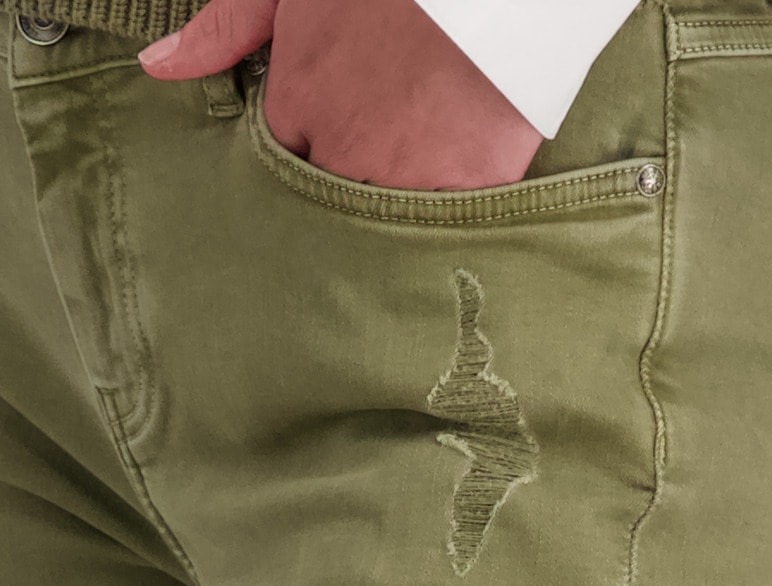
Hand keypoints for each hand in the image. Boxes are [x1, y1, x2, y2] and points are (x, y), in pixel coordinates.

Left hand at [137, 0, 544, 190]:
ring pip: (383, 228)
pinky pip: (446, 226)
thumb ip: (224, 29)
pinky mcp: (472, 188)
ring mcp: (411, 179)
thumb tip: (158, 67)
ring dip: (390, 214)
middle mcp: (347, 155)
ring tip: (409, 183)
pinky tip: (451, 196)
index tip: (323, 137)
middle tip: (365, 170)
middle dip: (343, 189)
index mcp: (301, 102)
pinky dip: (446, 219)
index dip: (305, 147)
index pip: (284, 159)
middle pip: (330, 205)